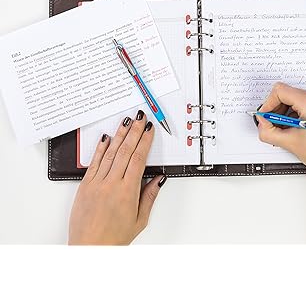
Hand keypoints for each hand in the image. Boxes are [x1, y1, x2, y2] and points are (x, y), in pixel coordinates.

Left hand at [68, 110, 165, 244]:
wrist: (88, 248)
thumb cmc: (113, 238)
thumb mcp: (139, 220)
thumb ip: (149, 196)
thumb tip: (158, 179)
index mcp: (127, 191)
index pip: (139, 159)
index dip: (145, 142)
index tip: (149, 130)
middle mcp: (111, 184)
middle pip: (126, 151)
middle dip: (134, 132)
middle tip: (140, 119)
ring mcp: (97, 183)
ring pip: (110, 153)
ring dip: (119, 135)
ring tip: (126, 122)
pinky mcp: (85, 185)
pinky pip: (95, 163)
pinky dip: (101, 149)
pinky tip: (106, 138)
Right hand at [257, 82, 305, 179]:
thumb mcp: (289, 142)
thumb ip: (268, 131)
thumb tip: (261, 122)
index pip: (280, 91)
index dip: (268, 104)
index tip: (265, 116)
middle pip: (286, 93)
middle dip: (275, 109)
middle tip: (272, 124)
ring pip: (291, 98)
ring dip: (283, 112)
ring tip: (284, 129)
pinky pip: (300, 103)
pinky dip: (291, 114)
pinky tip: (292, 128)